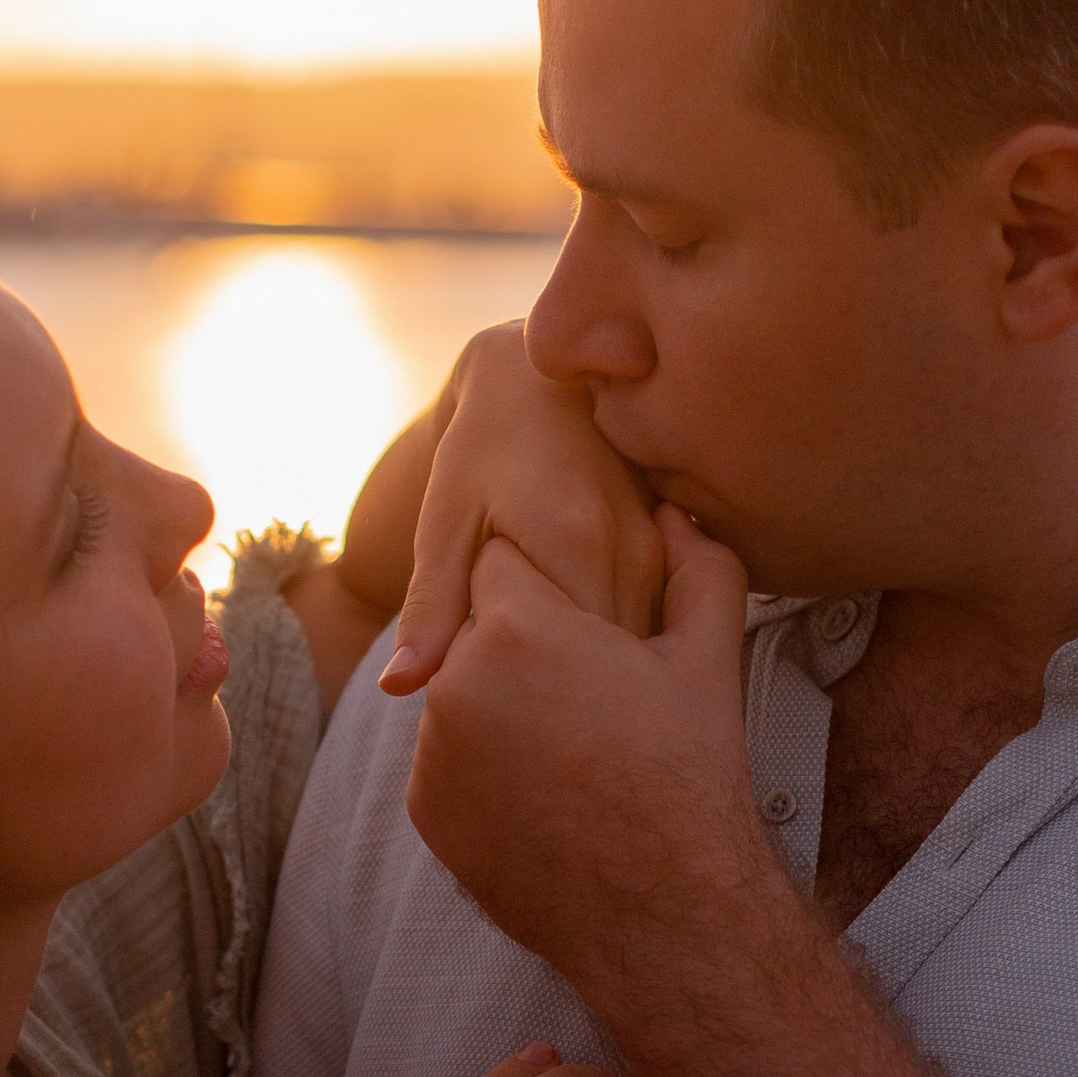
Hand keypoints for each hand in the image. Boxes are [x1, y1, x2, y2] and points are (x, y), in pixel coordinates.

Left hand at [380, 323, 665, 692]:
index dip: (519, 691)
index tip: (485, 682)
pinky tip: (578, 641)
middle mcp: (633, 552)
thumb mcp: (443, 525)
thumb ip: (431, 610)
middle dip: (560, 688)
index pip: (557, 665)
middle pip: (602, 666)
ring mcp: (664, 553)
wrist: (545, 384)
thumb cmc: (481, 451)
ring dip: (591, 671)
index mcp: (574, 545)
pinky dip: (613, 648)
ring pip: (631, 653)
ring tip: (546, 661)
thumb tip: (396, 687)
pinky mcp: (680, 554)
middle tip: (513, 678)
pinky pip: (651, 629)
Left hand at [405, 507, 769, 1012]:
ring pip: (462, 696)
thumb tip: (679, 511)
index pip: (503, 561)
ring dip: (501, 706)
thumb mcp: (707, 661)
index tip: (582, 621)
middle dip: (522, 646)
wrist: (661, 912)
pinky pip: (451, 761)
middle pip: (478, 630)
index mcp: (521, 627)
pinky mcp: (425, 807)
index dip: (548, 585)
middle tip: (589, 695)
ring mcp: (433, 750)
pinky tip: (548, 792)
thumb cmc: (690, 777)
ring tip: (574, 751)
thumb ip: (699, 568)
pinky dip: (486, 767)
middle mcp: (458, 681)